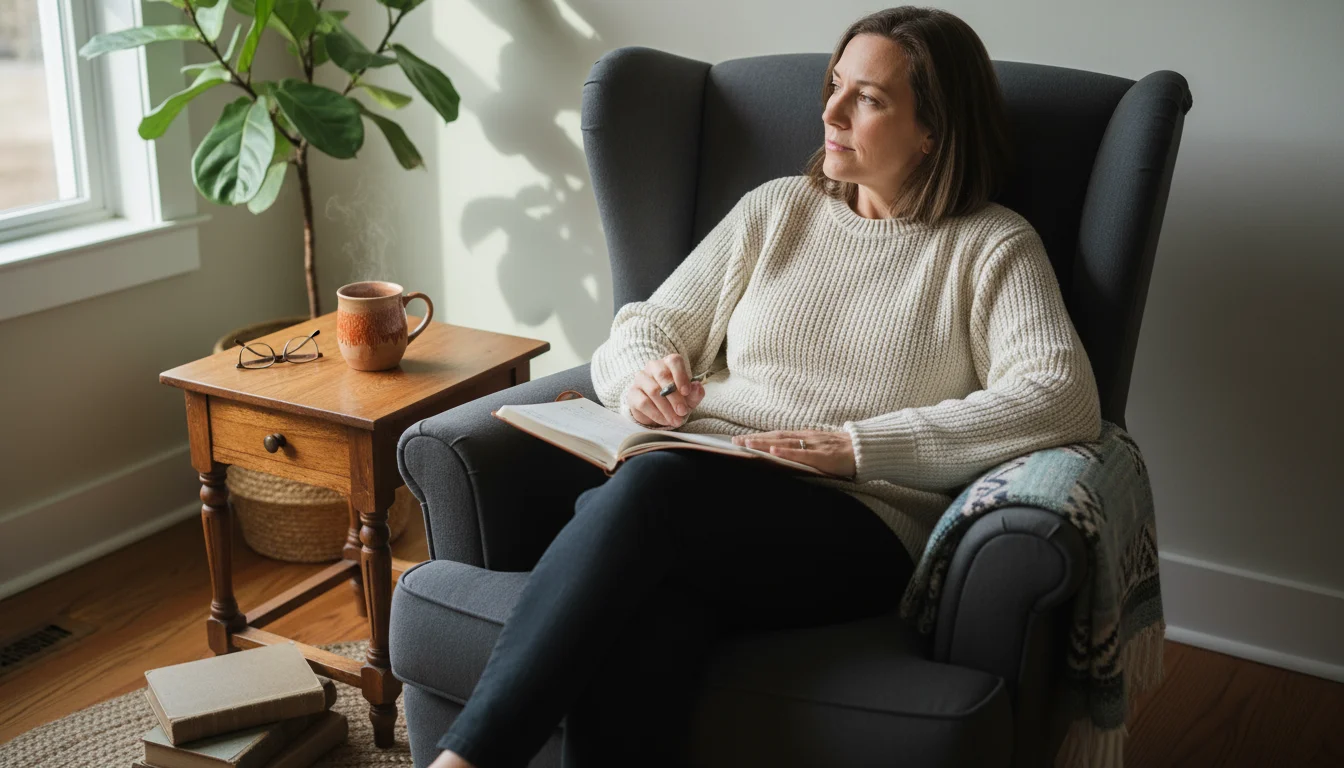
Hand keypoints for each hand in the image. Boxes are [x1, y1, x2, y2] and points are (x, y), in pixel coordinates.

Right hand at [625, 353, 705, 427]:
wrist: (658, 412)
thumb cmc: (676, 399)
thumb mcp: (690, 398)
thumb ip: (695, 392)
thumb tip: (697, 386)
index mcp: (669, 363)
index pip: (674, 361)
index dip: (681, 376)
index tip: (687, 392)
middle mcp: (653, 367)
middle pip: (663, 376)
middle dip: (675, 397)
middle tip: (683, 411)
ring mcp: (641, 379)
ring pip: (653, 390)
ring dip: (667, 408)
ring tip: (676, 420)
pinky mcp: (633, 393)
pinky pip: (644, 403)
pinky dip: (656, 414)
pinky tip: (665, 421)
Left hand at [732, 429, 856, 477]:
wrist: (866, 450)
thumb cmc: (844, 451)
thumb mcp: (820, 447)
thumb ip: (804, 449)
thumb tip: (785, 454)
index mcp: (805, 436)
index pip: (777, 435)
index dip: (759, 436)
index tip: (741, 438)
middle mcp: (806, 437)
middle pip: (775, 437)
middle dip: (755, 439)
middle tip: (735, 441)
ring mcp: (814, 445)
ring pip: (784, 443)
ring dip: (763, 443)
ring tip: (746, 444)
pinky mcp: (822, 456)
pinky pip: (802, 453)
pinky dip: (786, 452)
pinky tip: (773, 451)